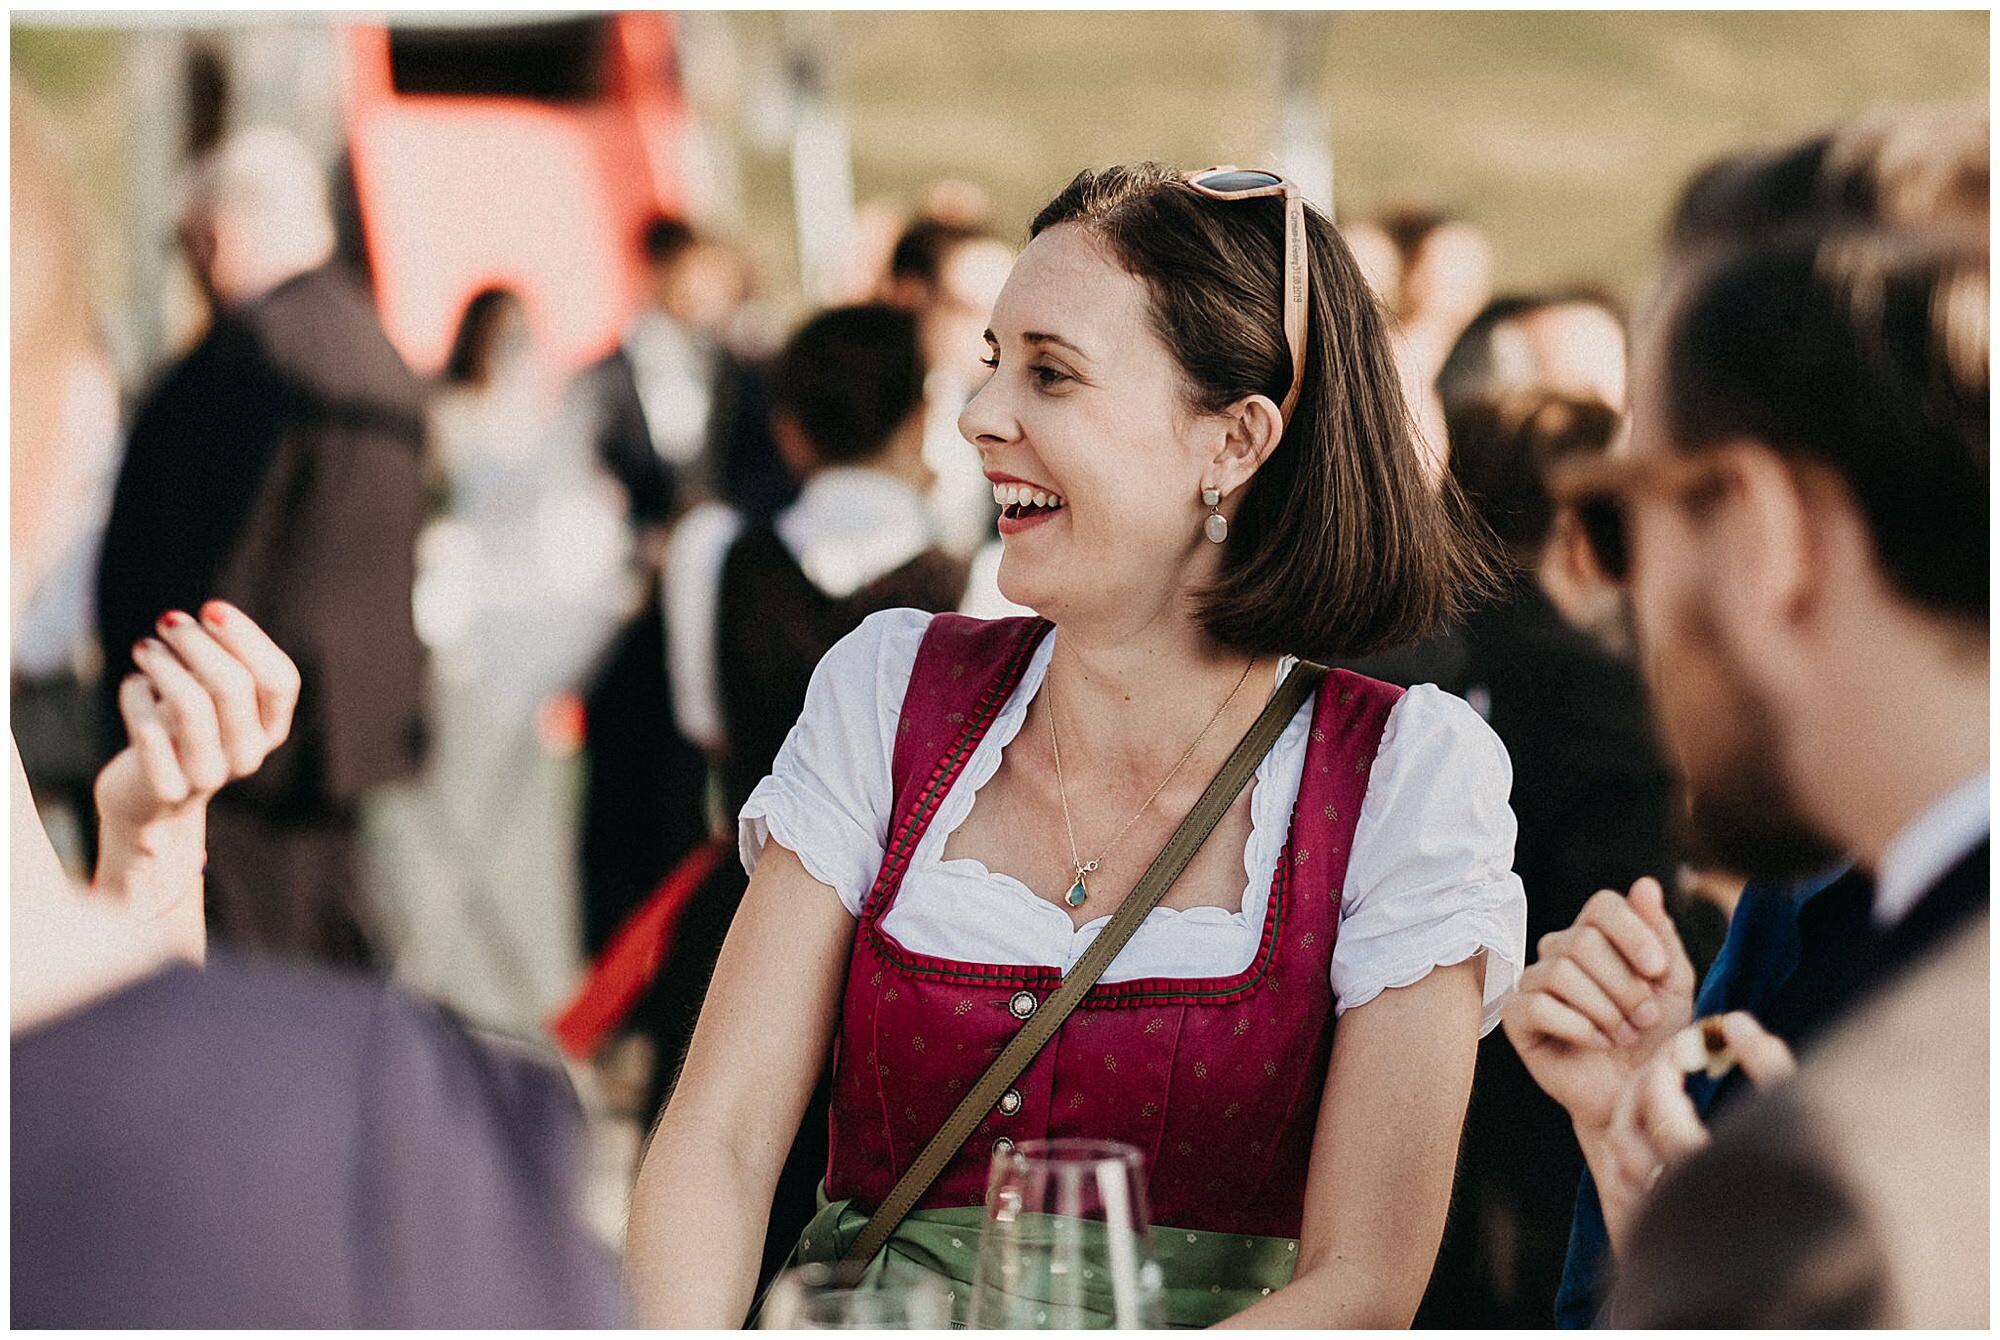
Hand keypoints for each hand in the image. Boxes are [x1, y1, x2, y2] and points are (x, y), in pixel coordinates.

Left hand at [93, 602, 299, 909]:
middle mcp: (249, 755)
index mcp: (272, 728)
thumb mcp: (212, 696)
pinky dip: (135, 696)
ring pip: (191, 705)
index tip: (212, 608)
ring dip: (162, 664)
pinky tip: (132, 684)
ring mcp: (210, 776)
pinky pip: (149, 731)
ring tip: (145, 647)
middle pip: (233, 685)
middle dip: (196, 642)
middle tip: (168, 621)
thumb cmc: (184, 729)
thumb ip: (222, 660)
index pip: (280, 679)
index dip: (248, 639)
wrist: (147, 797)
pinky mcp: (167, 790)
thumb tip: (210, 617)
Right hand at [1500, 877, 1695, 1135]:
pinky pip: (1538, 1006)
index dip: (1631, 933)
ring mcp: (1533, 983)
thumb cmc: (1657, 1038)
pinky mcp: (1517, 1018)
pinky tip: (1599, 1043)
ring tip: (1624, 1035)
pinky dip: (1578, 1027)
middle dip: (1623, 984)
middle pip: (1581, 941)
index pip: (1602, 905)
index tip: (1657, 971)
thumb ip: (1659, 935)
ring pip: (1559, 972)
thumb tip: (1645, 883)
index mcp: (1596, 936)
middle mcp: (1559, 953)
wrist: (1638, 1093)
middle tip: (1644, 1018)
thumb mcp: (1672, 984)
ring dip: (1603, 1010)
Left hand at [1598, 1011, 1795, 1254]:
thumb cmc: (1820, 1181)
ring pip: (1619, 1165)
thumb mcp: (1803, 1120)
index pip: (1661, 1115)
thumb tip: (1734, 1021)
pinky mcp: (1659, 1245)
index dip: (1663, 1074)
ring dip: (1632, 1123)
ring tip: (1661, 1097)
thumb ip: (1770, 1067)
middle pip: (1628, 1137)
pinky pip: (1622, 1190)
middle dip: (1642, 1092)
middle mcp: (1680, 1211)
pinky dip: (1631, 1156)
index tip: (1680, 1052)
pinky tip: (1658, 1136)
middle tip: (1665, 1067)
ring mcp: (1664, 1231)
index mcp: (1713, 1180)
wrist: (1818, 1262)